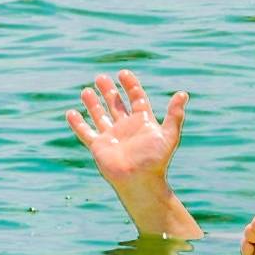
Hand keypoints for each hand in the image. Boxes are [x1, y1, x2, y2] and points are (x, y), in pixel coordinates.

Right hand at [70, 71, 187, 182]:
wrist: (140, 181)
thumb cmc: (156, 160)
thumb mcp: (169, 134)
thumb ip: (175, 114)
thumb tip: (183, 94)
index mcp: (142, 121)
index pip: (136, 98)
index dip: (130, 85)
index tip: (123, 73)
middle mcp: (125, 127)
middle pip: (116, 104)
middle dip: (108, 91)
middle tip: (100, 77)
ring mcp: (111, 136)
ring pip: (99, 115)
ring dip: (93, 103)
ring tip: (86, 90)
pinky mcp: (98, 146)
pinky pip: (85, 132)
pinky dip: (77, 123)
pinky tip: (71, 112)